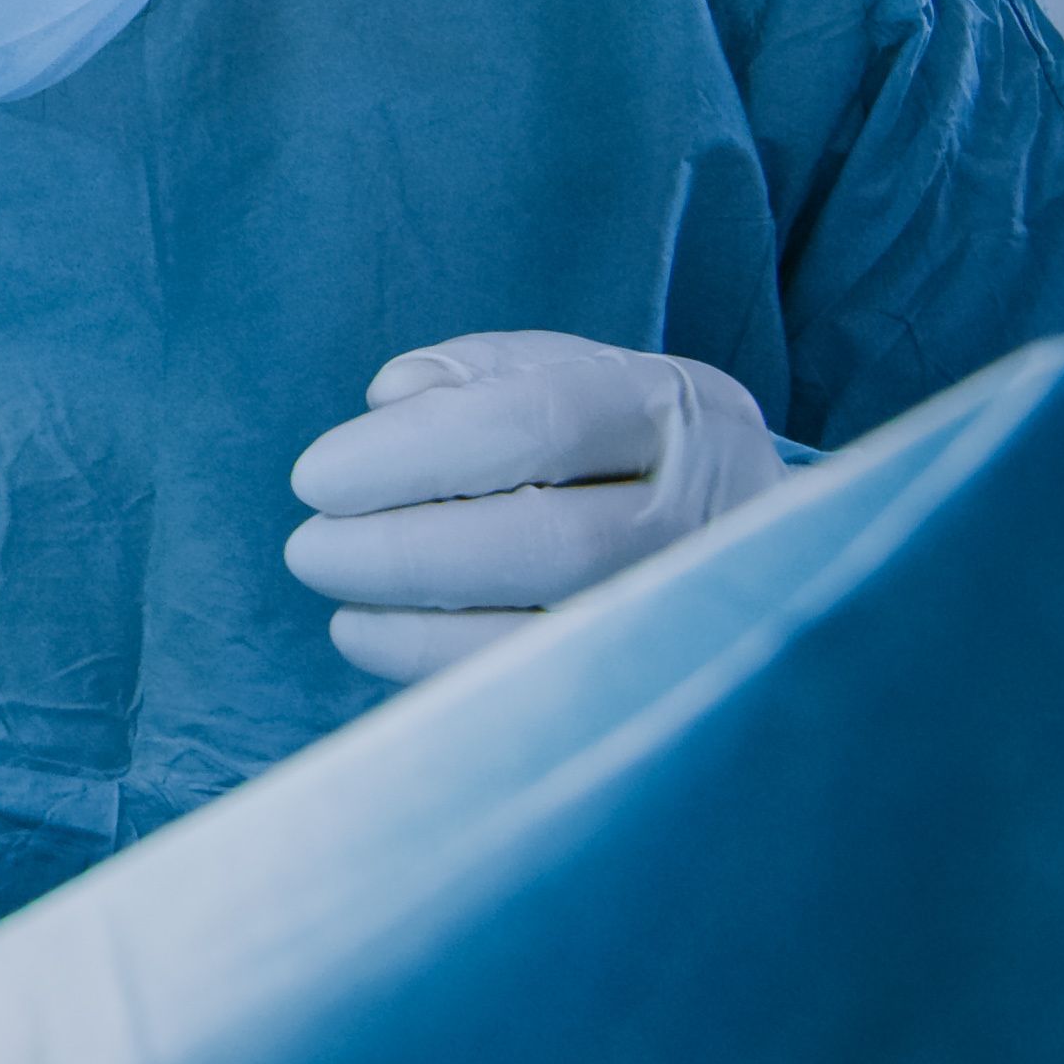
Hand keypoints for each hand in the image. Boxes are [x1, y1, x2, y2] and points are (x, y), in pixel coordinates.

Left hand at [282, 331, 786, 682]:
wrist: (755, 526)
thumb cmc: (617, 439)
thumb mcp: (565, 373)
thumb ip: (474, 373)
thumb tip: (390, 400)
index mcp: (678, 408)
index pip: (540, 422)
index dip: (415, 452)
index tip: (316, 477)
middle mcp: (709, 510)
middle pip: (552, 542)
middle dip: (409, 551)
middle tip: (308, 549)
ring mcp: (701, 607)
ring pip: (556, 630)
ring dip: (420, 625)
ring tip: (337, 600)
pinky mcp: (667, 677)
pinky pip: (550, 691)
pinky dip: (448, 671)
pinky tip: (375, 639)